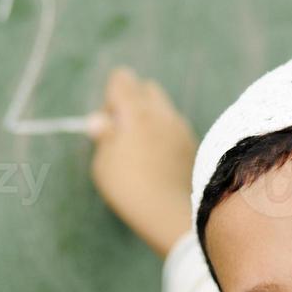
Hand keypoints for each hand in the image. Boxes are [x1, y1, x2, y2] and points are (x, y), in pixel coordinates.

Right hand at [87, 67, 196, 258]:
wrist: (171, 212)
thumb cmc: (129, 187)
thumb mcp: (104, 163)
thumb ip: (103, 136)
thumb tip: (99, 119)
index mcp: (135, 111)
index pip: (122, 79)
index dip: (111, 96)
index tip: (110, 122)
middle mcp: (160, 112)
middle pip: (146, 88)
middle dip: (133, 101)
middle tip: (123, 133)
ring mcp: (180, 126)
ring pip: (163, 107)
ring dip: (150, 117)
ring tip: (141, 148)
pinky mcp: (192, 142)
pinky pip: (175, 126)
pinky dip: (165, 133)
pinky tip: (158, 158)